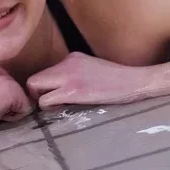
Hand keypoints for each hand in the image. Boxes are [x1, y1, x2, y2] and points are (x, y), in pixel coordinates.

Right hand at [0, 68, 32, 140]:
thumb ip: (0, 93)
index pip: (15, 91)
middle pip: (22, 97)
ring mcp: (9, 82)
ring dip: (12, 112)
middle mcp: (4, 73)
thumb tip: (18, 102)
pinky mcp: (14, 93)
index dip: (5, 104)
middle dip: (10, 107)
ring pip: (25, 104)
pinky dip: (13, 117)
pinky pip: (26, 111)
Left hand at [27, 52, 154, 108]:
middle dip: (36, 94)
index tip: (52, 98)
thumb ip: (76, 75)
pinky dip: (48, 108)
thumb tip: (62, 90)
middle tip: (49, 106)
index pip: (45, 73)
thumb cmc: (119, 81)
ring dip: (42, 102)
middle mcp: (66, 63)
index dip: (45, 88)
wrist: (136, 81)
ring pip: (34, 87)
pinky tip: (62, 110)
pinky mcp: (73, 90)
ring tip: (56, 109)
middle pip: (33, 79)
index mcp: (71, 58)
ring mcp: (68, 76)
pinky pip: (45, 100)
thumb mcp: (93, 70)